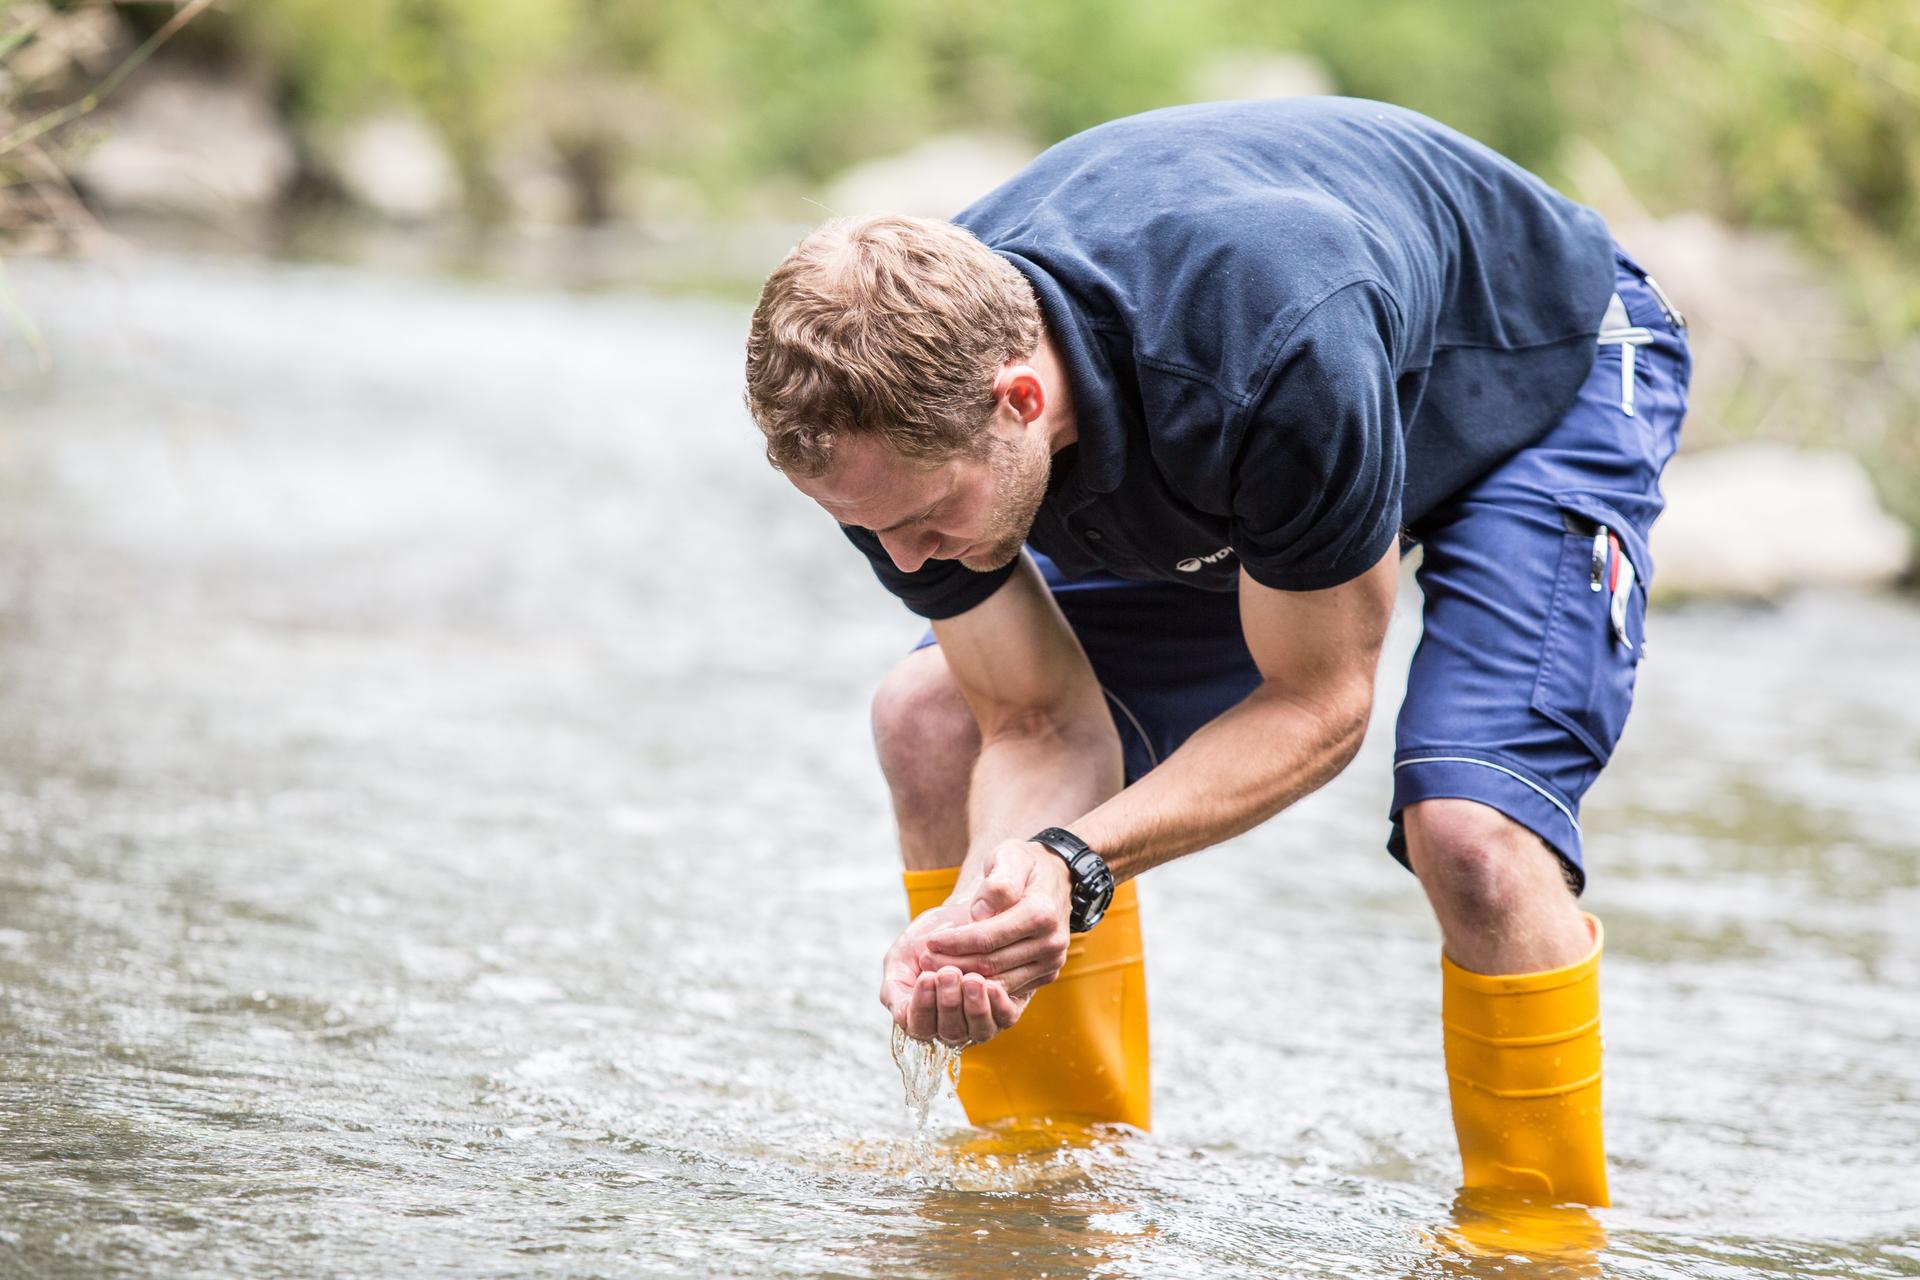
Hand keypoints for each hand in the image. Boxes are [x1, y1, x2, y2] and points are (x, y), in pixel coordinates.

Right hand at [879, 901, 1023, 1045]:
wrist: (966, 912)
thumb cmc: (930, 936)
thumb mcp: (904, 956)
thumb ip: (895, 986)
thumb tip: (902, 1014)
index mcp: (922, 1015)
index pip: (919, 1028)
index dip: (922, 1007)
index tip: (926, 977)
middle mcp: (951, 1024)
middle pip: (949, 1032)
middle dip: (948, 1003)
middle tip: (949, 972)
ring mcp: (980, 1020)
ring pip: (979, 1031)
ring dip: (974, 1007)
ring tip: (972, 979)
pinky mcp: (1006, 1008)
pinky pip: (1005, 1017)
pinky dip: (997, 1004)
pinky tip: (992, 985)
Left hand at [921, 839, 1072, 999]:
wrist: (1055, 876)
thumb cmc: (1025, 864)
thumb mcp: (1010, 856)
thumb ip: (997, 882)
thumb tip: (979, 913)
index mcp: (1041, 914)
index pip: (989, 938)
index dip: (956, 942)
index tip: (930, 941)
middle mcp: (1052, 942)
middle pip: (992, 964)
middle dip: (954, 963)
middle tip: (925, 959)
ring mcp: (1051, 962)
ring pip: (1000, 982)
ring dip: (965, 979)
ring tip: (936, 969)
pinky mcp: (1047, 974)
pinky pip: (1011, 988)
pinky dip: (984, 987)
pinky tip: (961, 975)